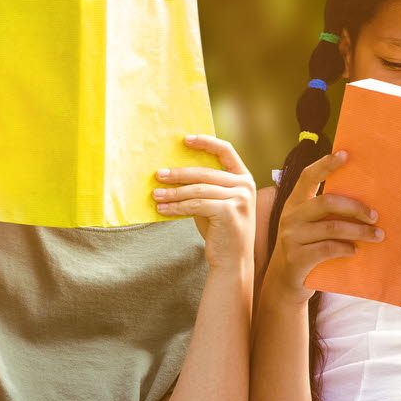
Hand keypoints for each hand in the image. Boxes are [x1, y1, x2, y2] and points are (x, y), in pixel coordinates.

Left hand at [153, 134, 256, 267]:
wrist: (233, 260)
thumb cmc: (220, 230)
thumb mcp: (214, 202)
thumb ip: (204, 186)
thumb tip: (172, 172)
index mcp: (243, 178)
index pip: (226, 151)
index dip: (206, 142)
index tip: (184, 140)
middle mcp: (245, 185)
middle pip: (205, 172)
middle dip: (178, 174)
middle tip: (158, 175)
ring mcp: (240, 198)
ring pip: (198, 190)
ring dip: (173, 192)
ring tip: (155, 194)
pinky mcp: (229, 211)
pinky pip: (196, 205)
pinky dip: (176, 206)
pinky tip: (163, 209)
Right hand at [262, 150, 383, 301]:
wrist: (284, 281)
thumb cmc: (305, 248)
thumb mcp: (309, 226)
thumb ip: (325, 213)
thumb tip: (365, 202)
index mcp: (294, 204)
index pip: (307, 178)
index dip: (325, 165)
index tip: (345, 154)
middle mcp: (290, 217)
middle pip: (326, 202)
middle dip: (356, 208)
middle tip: (376, 216)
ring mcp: (291, 238)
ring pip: (332, 228)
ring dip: (359, 232)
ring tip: (377, 236)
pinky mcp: (297, 258)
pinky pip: (327, 249)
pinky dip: (345, 249)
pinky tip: (355, 251)